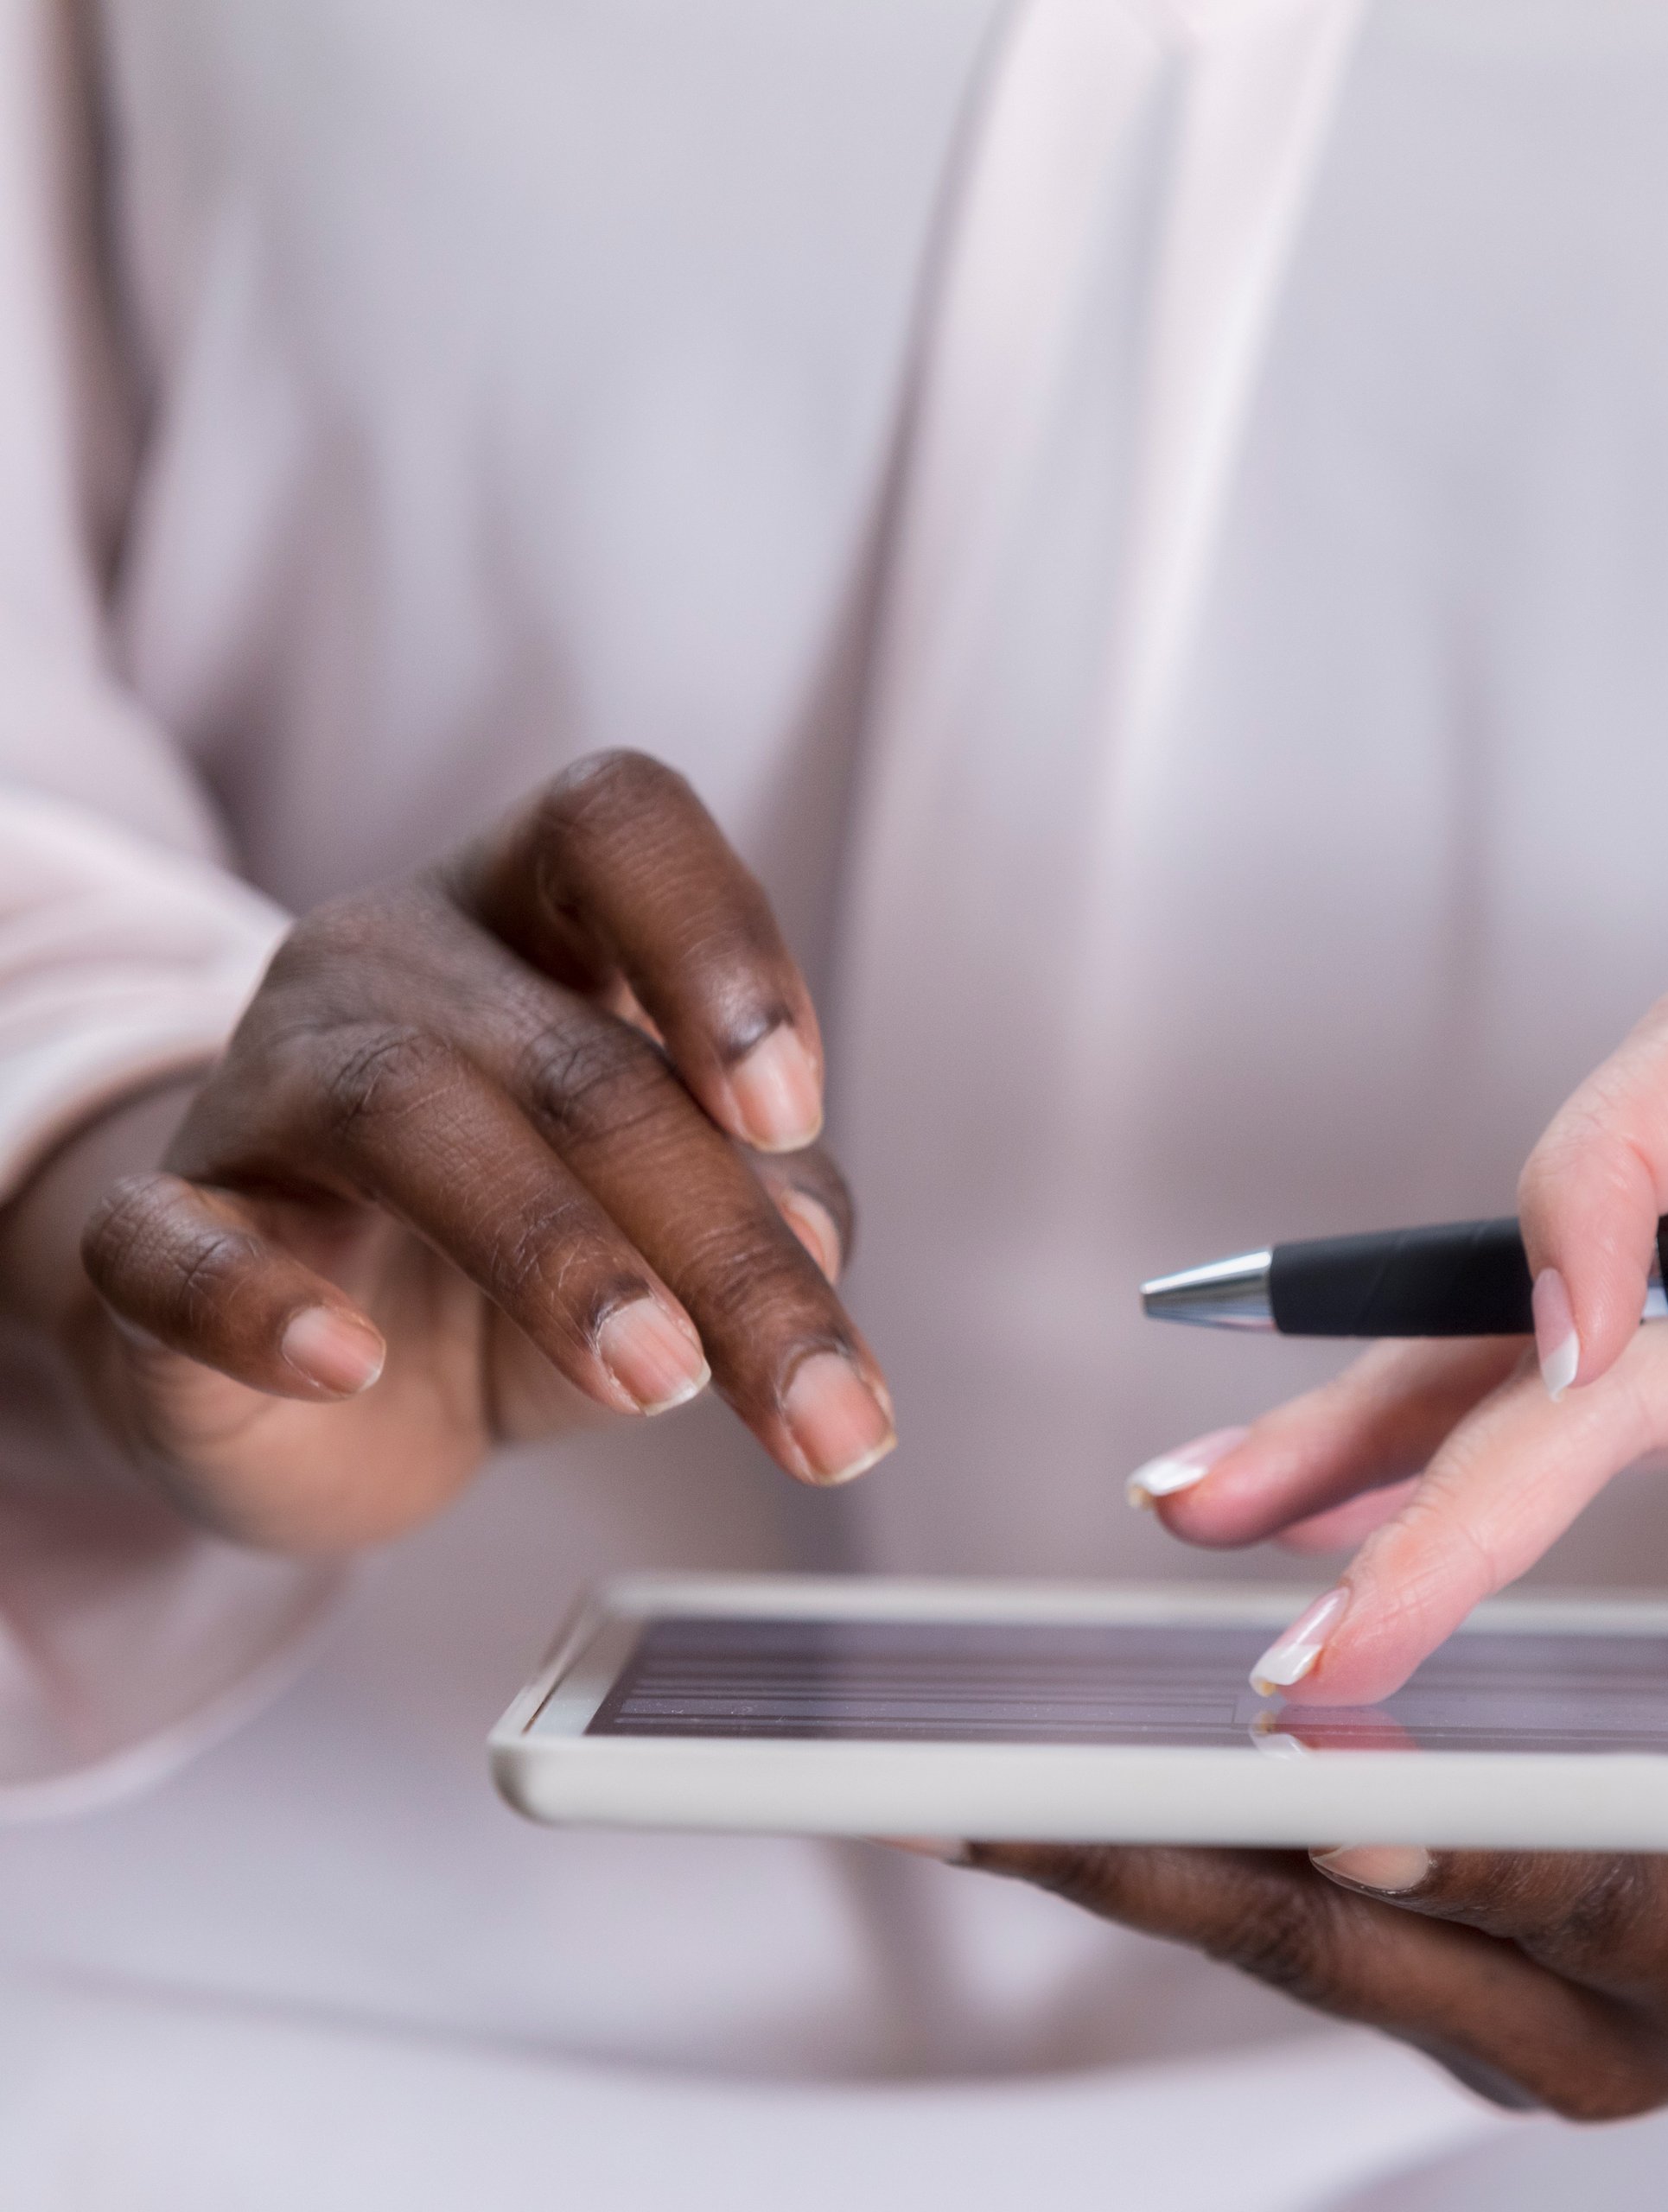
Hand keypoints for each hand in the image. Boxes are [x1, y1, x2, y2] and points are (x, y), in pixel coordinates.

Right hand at [0, 750, 893, 1551]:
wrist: (315, 1383)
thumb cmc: (533, 1264)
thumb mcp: (680, 1227)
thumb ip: (762, 1206)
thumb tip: (815, 1239)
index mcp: (534, 919)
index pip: (617, 824)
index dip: (717, 941)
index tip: (795, 1113)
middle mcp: (389, 966)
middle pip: (573, 1059)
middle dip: (726, 1243)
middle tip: (825, 1399)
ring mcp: (257, 1090)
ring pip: (402, 1118)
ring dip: (557, 1256)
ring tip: (661, 1382)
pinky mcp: (148, 1240)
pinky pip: (166, 1246)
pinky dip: (254, 1303)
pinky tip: (345, 1362)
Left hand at [962, 1573, 1667, 2115]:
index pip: (1514, 1874)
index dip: (1341, 1819)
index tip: (1175, 1770)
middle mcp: (1643, 2018)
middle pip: (1345, 1938)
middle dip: (1145, 1863)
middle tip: (949, 1783)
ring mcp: (1593, 2016)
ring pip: (1329, 1944)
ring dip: (1164, 1867)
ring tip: (992, 1784)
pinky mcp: (1570, 1981)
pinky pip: (1368, 1926)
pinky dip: (1247, 1860)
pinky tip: (1157, 1785)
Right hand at [1144, 982, 1667, 1699]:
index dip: (1612, 1178)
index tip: (1591, 1348)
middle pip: (1596, 1264)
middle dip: (1432, 1401)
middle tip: (1266, 1554)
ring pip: (1569, 1361)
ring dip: (1397, 1447)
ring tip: (1222, 1546)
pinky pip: (1624, 1438)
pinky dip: (1492, 1489)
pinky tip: (1378, 1561)